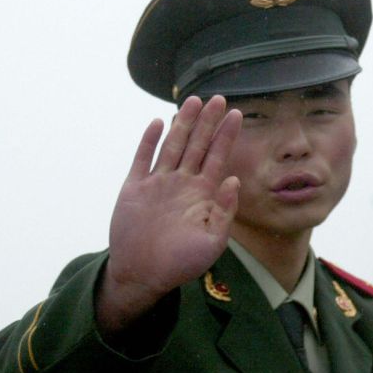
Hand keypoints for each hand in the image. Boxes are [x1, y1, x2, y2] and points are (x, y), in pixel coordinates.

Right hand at [98, 95, 241, 333]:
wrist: (143, 274)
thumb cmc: (180, 264)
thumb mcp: (213, 242)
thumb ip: (225, 211)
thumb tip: (234, 179)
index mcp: (202, 195)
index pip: (218, 158)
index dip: (227, 136)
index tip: (237, 114)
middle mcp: (182, 184)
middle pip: (197, 145)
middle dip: (208, 122)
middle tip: (219, 98)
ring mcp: (158, 183)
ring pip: (173, 145)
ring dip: (183, 123)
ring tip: (193, 100)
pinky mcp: (135, 188)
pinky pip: (143, 158)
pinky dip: (149, 140)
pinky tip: (158, 123)